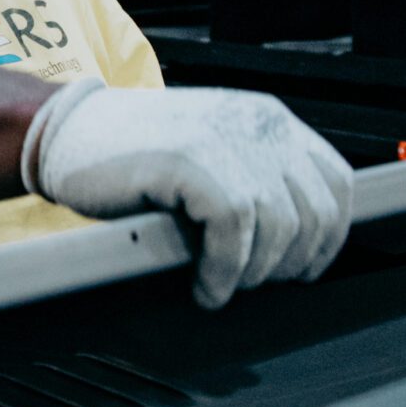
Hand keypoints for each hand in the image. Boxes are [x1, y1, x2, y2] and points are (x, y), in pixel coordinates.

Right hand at [28, 85, 351, 307]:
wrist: (69, 132)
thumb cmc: (134, 154)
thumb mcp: (213, 154)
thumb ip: (255, 178)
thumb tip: (297, 245)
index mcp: (269, 120)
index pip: (336, 183)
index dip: (329, 237)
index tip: (302, 269)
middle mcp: (258, 123)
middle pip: (315, 212)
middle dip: (291, 264)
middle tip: (254, 284)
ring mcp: (226, 138)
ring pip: (280, 226)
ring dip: (255, 273)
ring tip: (222, 285)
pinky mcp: (192, 160)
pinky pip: (234, 230)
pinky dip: (224, 271)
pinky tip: (204, 286)